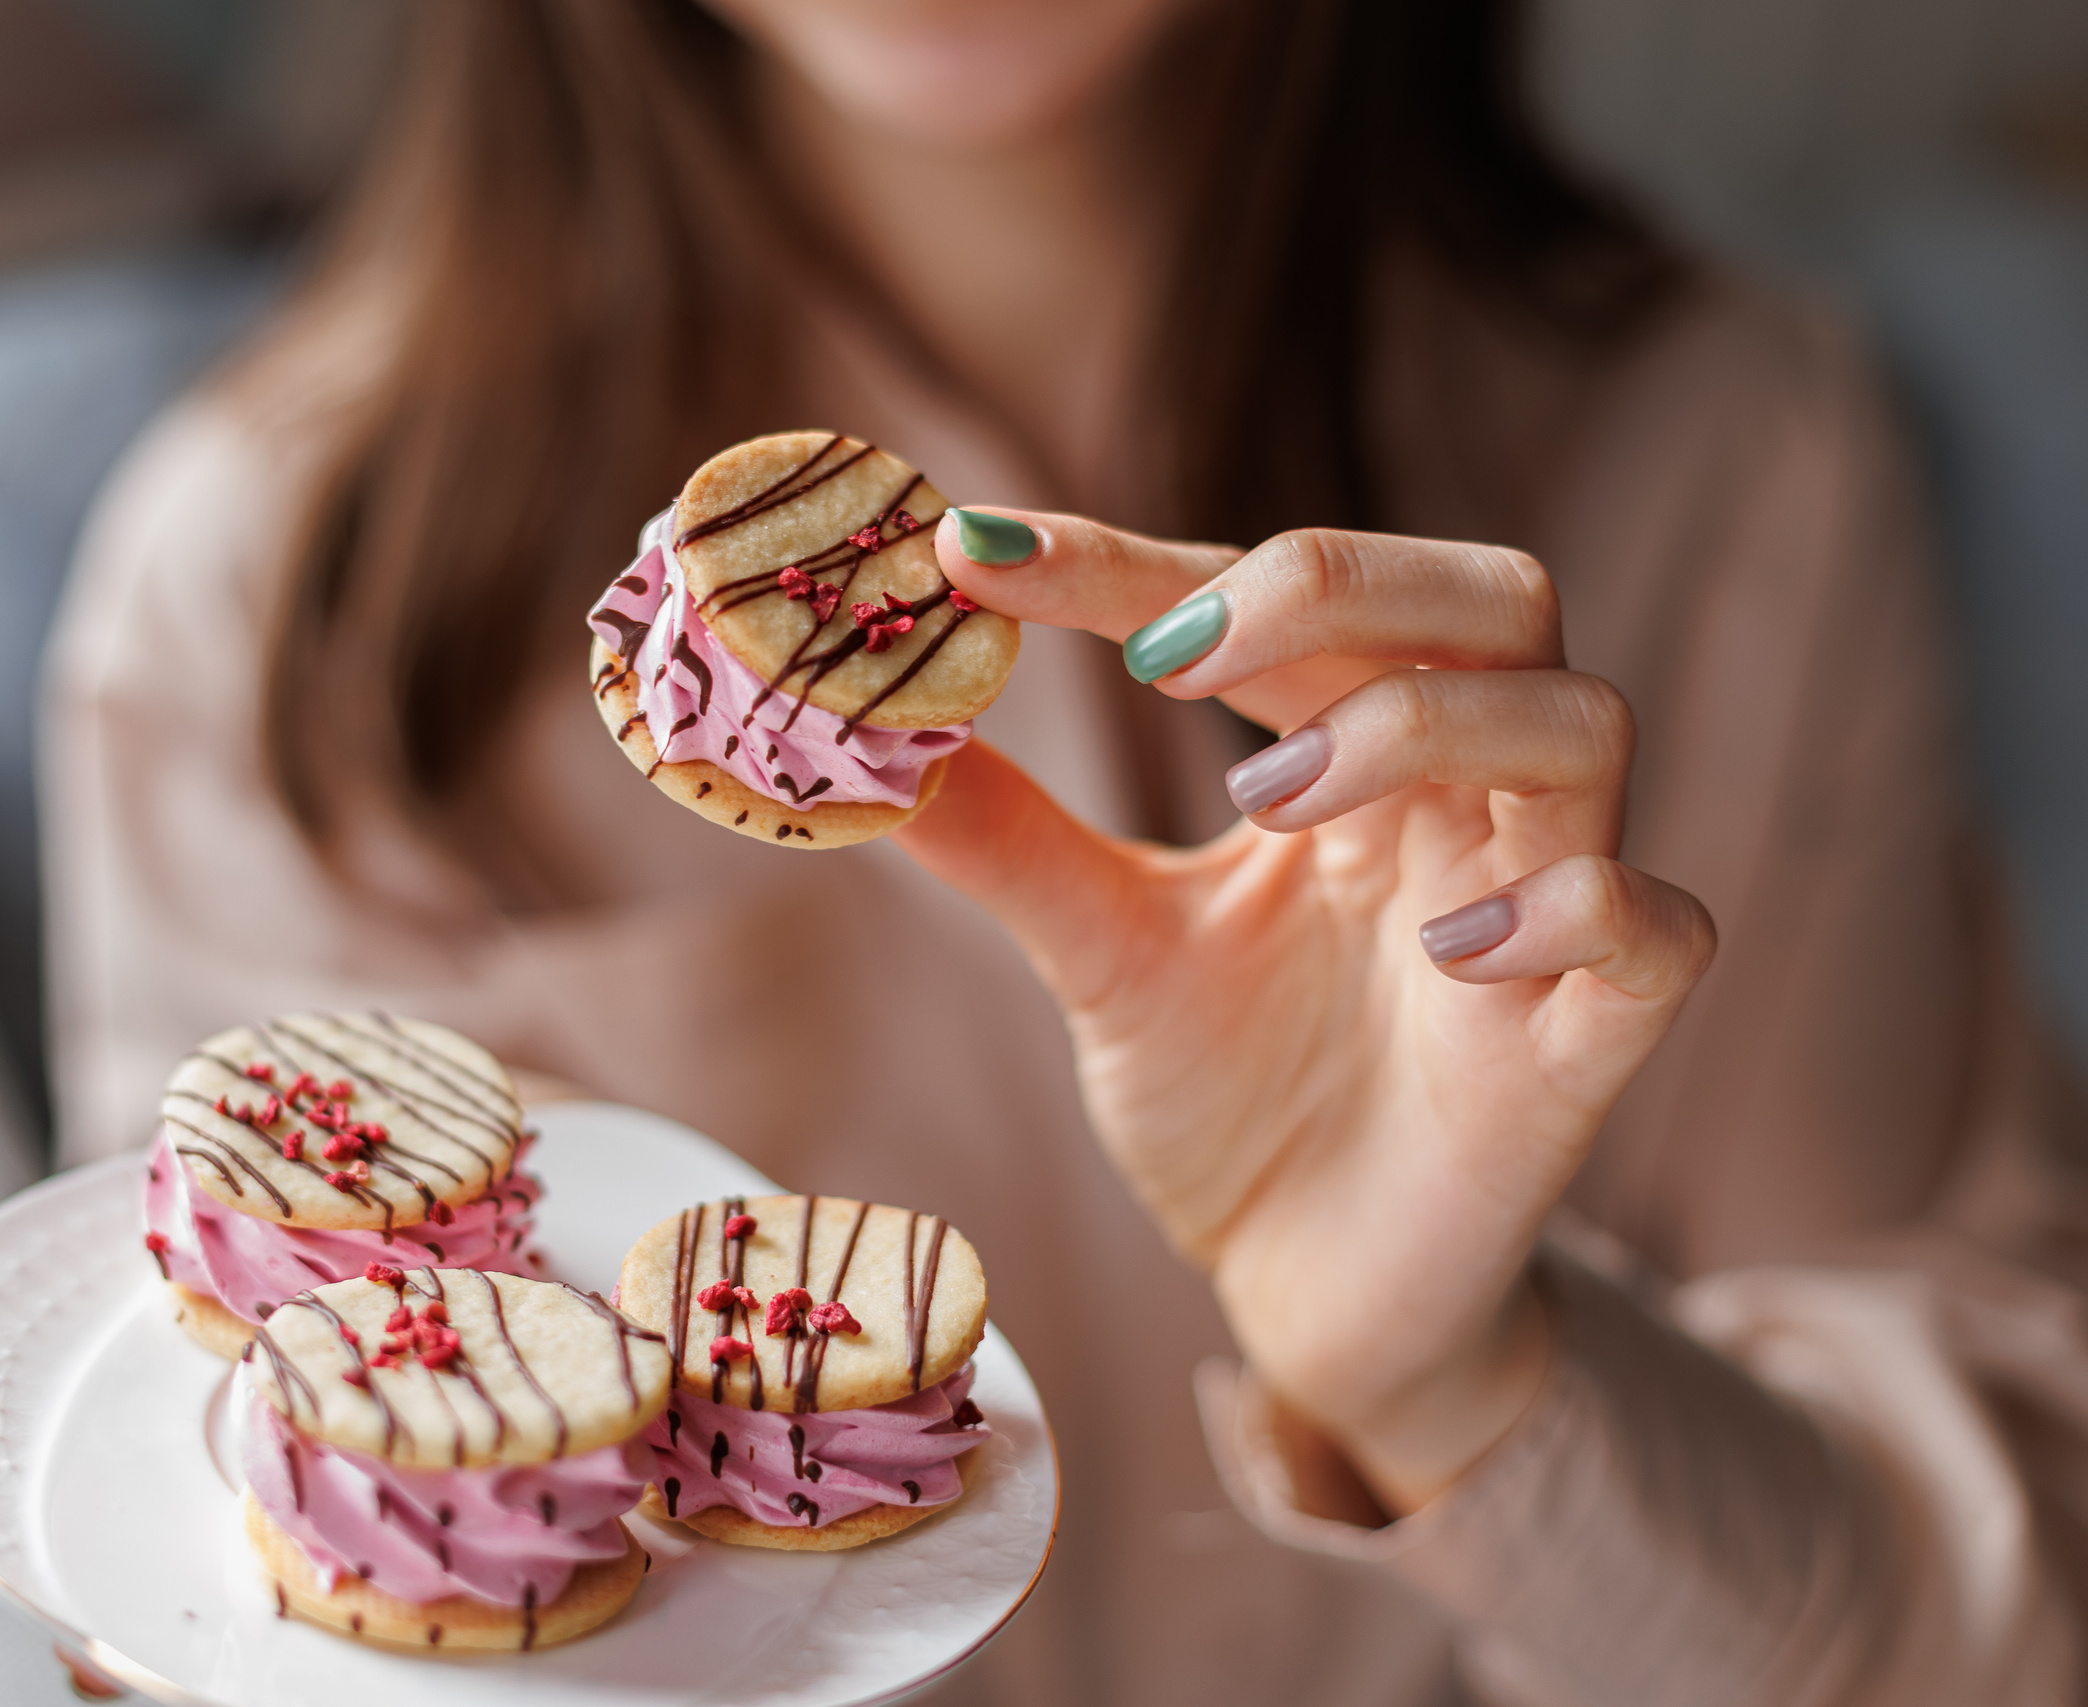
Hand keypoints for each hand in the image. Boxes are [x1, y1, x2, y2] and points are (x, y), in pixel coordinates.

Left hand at [896, 515, 1715, 1511]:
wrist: (1311, 1290)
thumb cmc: (1235, 1099)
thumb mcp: (1105, 957)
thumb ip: (1012, 845)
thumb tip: (859, 741)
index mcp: (1355, 754)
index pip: (1284, 600)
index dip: (1130, 560)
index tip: (974, 554)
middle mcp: (1467, 801)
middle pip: (1496, 594)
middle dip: (1333, 586)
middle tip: (1163, 658)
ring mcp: (1545, 915)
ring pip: (1586, 724)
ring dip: (1423, 725)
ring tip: (1262, 804)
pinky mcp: (1590, 1050)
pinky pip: (1660, 933)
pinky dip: (1574, 908)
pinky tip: (1448, 954)